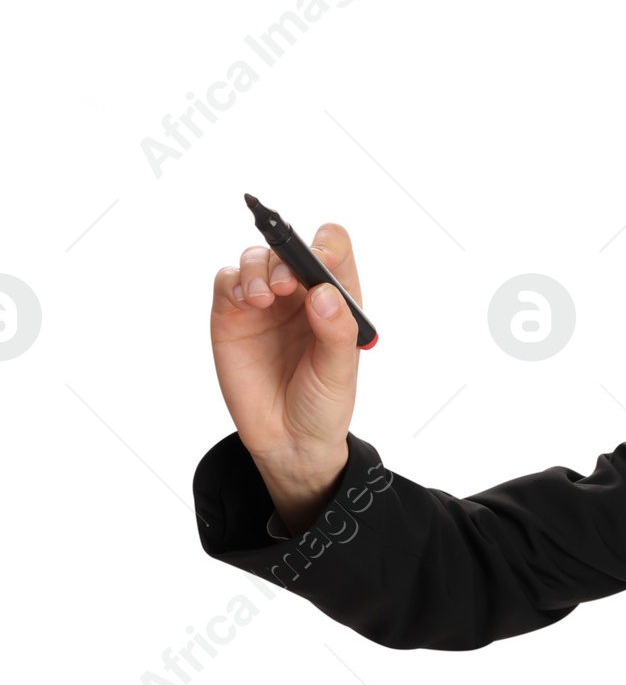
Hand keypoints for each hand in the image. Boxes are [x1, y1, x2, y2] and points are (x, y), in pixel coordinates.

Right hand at [211, 222, 363, 525]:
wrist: (288, 441)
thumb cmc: (322, 405)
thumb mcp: (339, 373)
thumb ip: (336, 332)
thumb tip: (323, 293)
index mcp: (334, 300)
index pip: (334, 249)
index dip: (327, 244)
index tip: (320, 260)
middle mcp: (299, 294)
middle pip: (288, 248)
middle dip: (285, 257)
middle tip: (284, 286)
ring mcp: (264, 303)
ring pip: (256, 258)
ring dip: (258, 267)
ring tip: (261, 299)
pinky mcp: (232, 315)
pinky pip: (227, 281)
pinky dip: (233, 281)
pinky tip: (245, 302)